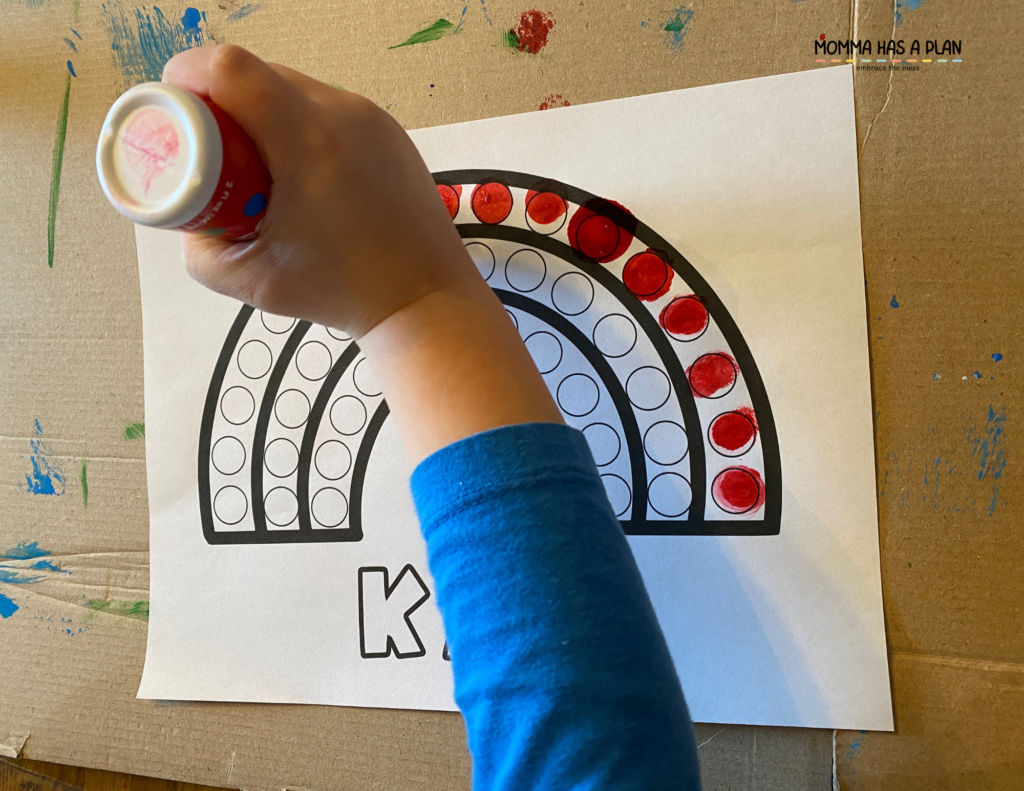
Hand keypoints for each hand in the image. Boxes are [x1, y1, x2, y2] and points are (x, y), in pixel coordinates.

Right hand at [164, 44, 561, 461]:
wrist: (423, 302)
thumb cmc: (343, 293)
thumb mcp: (252, 282)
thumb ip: (202, 251)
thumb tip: (190, 224)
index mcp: (307, 139)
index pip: (231, 68)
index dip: (188, 73)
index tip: (171, 102)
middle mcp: (344, 115)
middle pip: (261, 73)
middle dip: (222, 101)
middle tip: (209, 147)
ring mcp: (373, 121)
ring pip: (297, 88)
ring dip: (264, 112)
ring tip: (256, 165)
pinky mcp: (391, 134)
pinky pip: (331, 109)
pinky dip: (302, 126)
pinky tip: (299, 170)